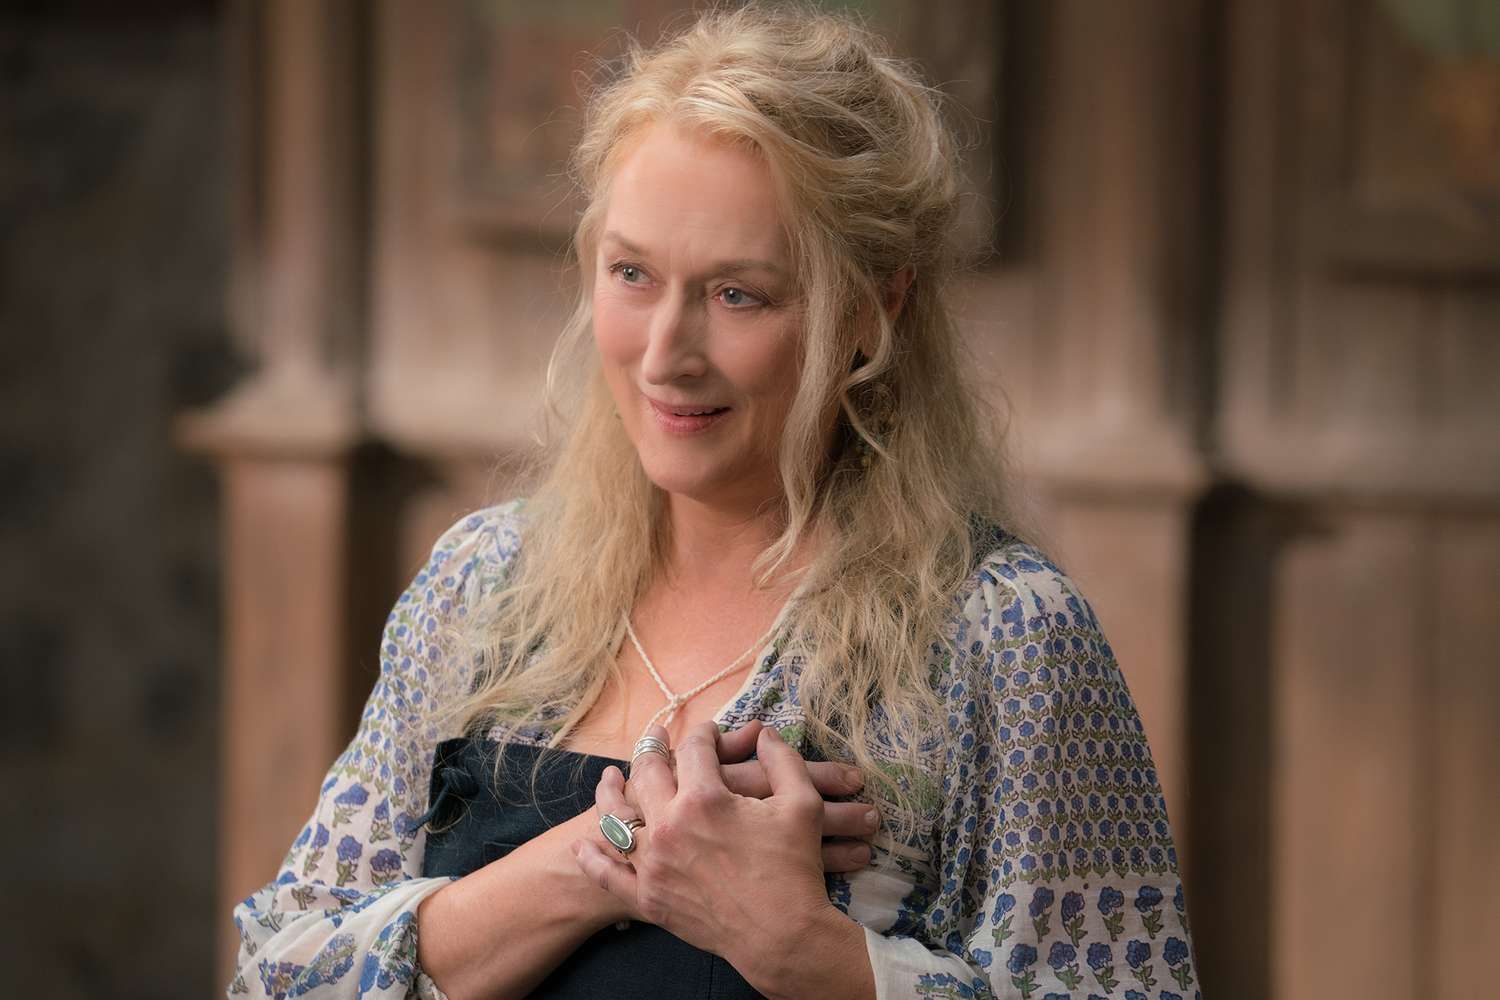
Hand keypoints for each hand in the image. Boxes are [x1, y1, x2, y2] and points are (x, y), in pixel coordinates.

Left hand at [573, 723, 851, 981]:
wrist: (782, 936)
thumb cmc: (793, 869)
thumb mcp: (802, 804)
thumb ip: (783, 761)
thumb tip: (765, 733)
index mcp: (705, 798)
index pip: (694, 749)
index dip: (704, 734)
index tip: (710, 733)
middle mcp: (669, 825)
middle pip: (647, 773)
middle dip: (653, 750)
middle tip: (657, 740)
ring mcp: (652, 864)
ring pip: (616, 818)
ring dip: (610, 793)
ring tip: (610, 778)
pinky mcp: (647, 898)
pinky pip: (608, 874)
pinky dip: (592, 857)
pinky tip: (583, 843)